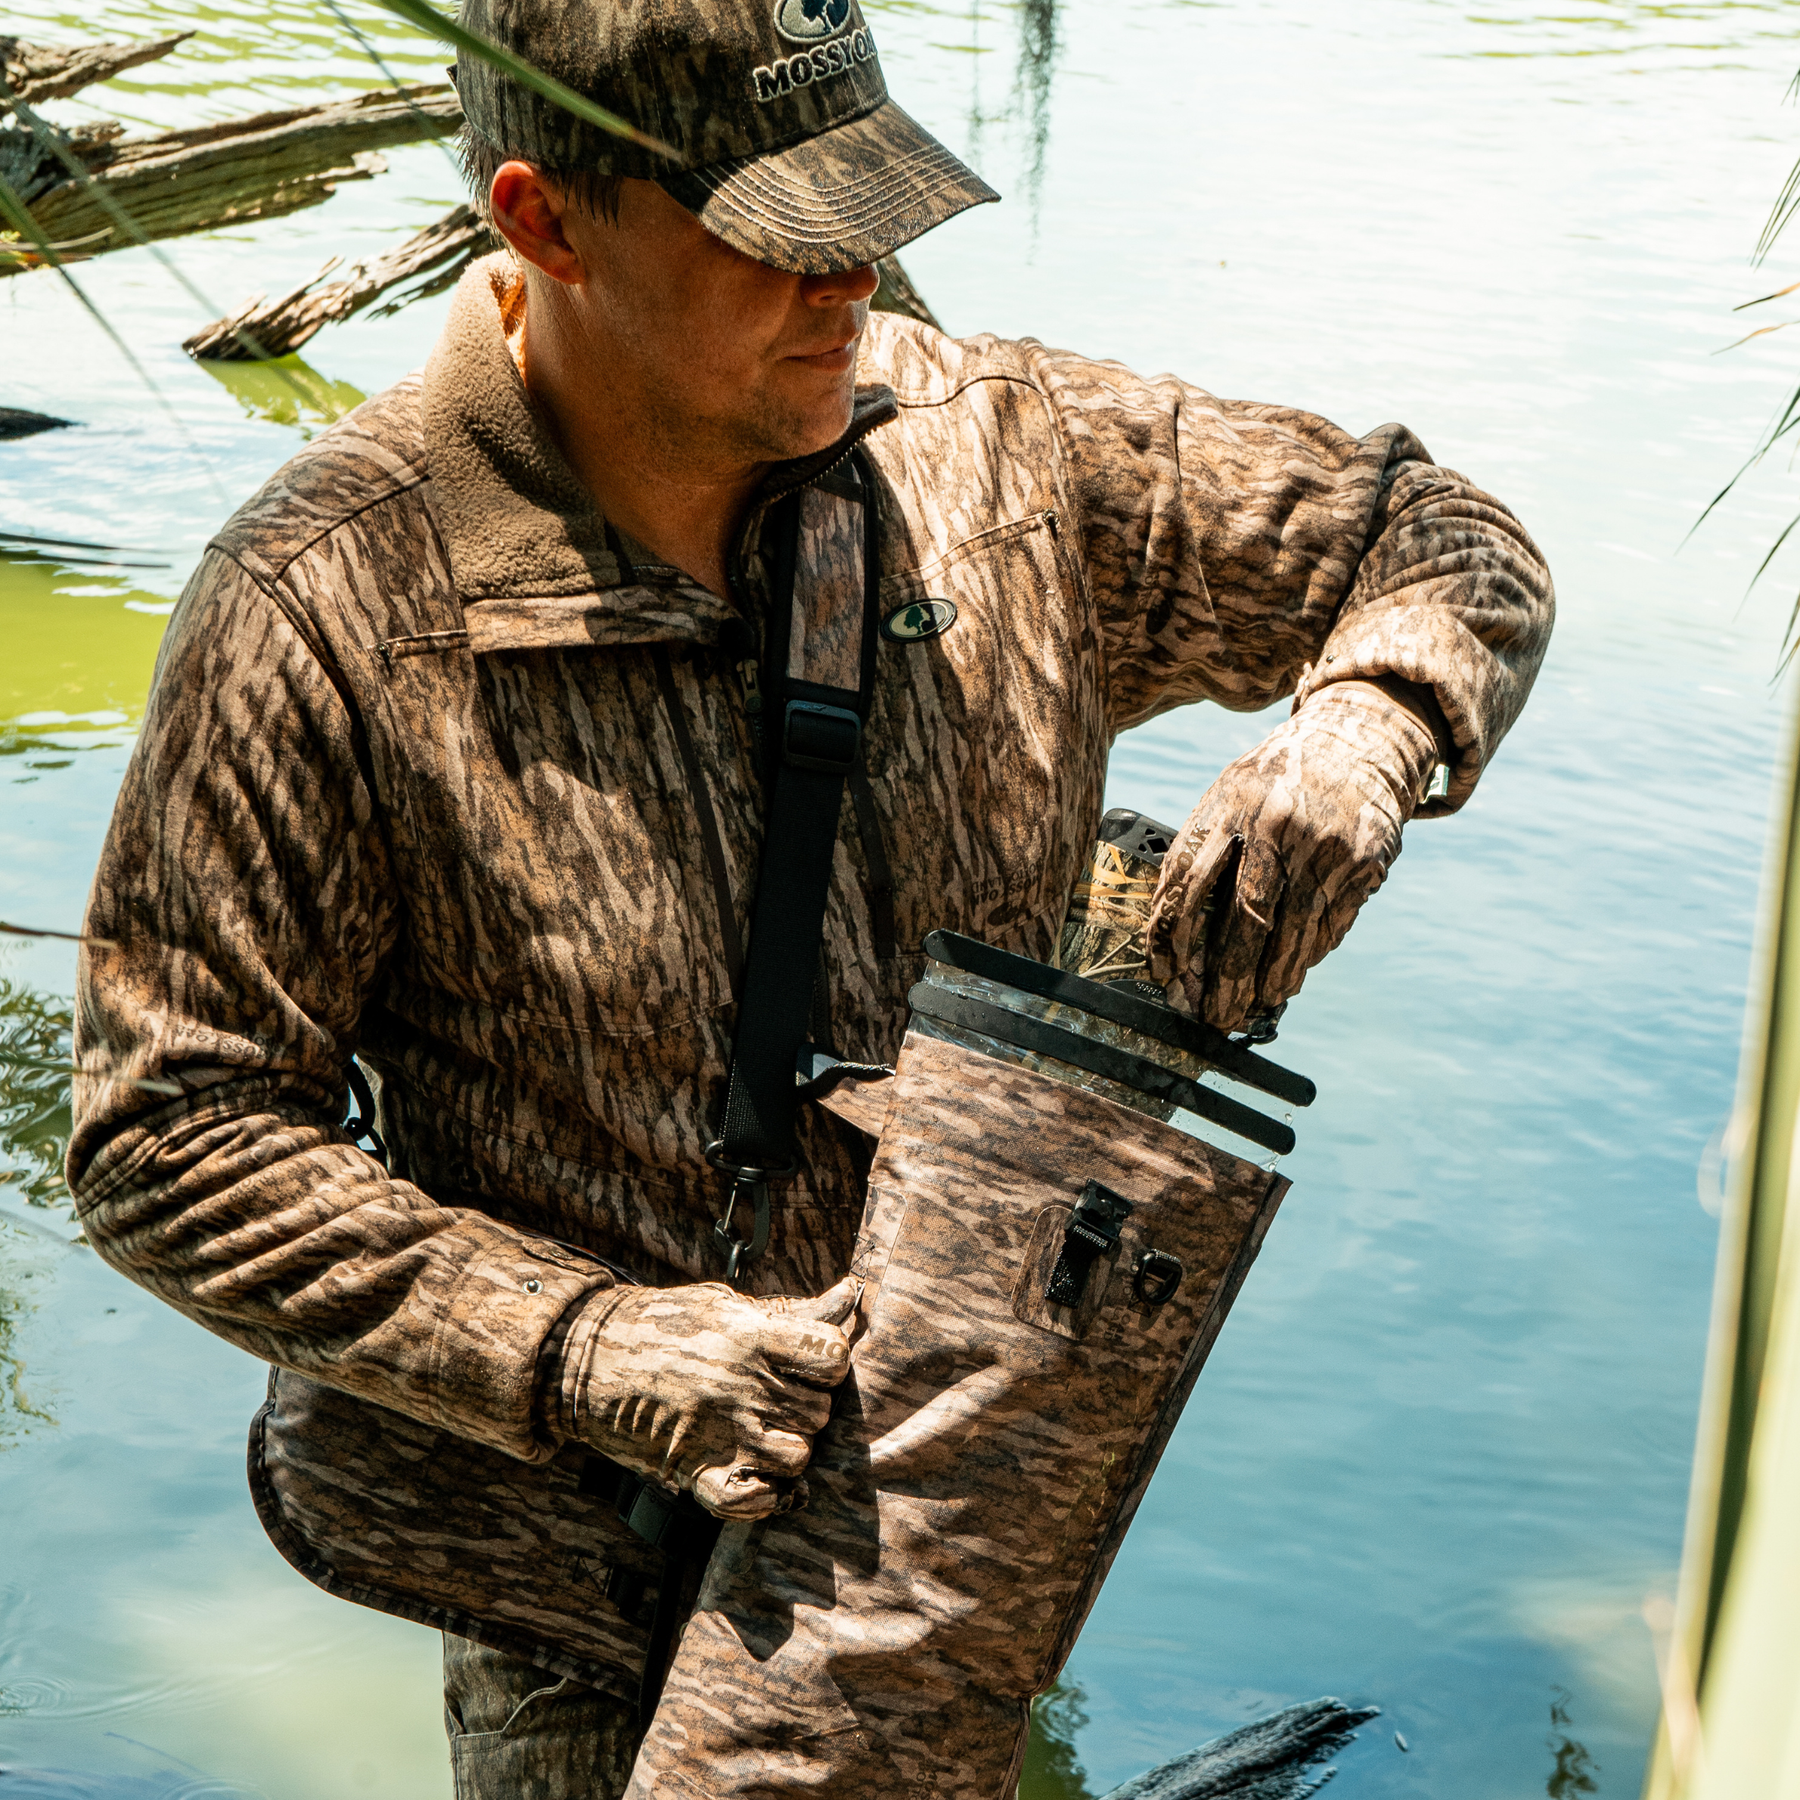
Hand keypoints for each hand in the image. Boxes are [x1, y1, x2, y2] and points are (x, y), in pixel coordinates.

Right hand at [555, 1276, 858, 1519]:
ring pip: (798, 1458)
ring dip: (788, 1447)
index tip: (810, 1359)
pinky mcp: (696, 1472)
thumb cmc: (661, 1324)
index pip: (833, 1357)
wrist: (586, 1360)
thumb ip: (791, 1312)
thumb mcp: (726, 1305)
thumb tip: (849, 1295)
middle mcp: (743, 1389)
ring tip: (762, 1428)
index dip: (829, 1360)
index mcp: (753, 1339)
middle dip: (807, 1404)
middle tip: (776, 1392)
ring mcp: (721, 1436)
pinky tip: (752, 1472)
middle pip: (820, 1412)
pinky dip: (761, 1494)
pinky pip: (753, 1500)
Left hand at [1145, 681, 1438, 1031]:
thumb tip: (1172, 932)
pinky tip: (1289, 977)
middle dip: (1226, 978)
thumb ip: (1204, 851)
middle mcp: (1276, 825)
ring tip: (1252, 1006)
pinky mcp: (1362, 863)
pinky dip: (1306, 957)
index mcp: (1229, 806)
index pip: (1188, 882)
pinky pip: (1328, 926)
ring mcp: (1324, 845)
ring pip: (1291, 932)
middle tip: (1214, 1015)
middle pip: (1245, 919)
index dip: (1173, 937)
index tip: (1169, 976)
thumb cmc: (1276, 782)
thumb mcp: (1230, 795)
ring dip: (1269, 979)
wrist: (1359, 739)